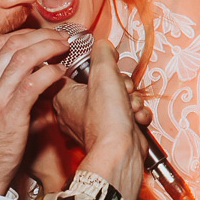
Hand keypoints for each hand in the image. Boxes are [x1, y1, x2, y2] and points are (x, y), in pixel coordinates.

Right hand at [0, 28, 67, 194]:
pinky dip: (50, 72)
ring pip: (25, 57)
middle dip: (42, 36)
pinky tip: (60, 73)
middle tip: (60, 38)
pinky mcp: (10, 113)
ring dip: (50, 48)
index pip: (0, 44)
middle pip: (14, 45)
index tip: (42, 36)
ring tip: (65, 49)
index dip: (25, 34)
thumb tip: (23, 79)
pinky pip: (33, 82)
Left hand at [53, 40, 145, 199]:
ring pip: (117, 99)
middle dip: (120, 84)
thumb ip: (102, 53)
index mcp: (63, 96)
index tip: (105, 68)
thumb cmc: (106, 118)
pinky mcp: (112, 135)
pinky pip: (126, 116)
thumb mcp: (103, 72)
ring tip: (130, 105)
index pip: (72, 71)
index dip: (94, 67)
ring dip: (131, 99)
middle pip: (101, 84)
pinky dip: (135, 114)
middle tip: (122, 89)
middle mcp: (75, 112)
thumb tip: (104, 47)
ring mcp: (94, 125)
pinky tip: (136, 117)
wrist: (121, 152)